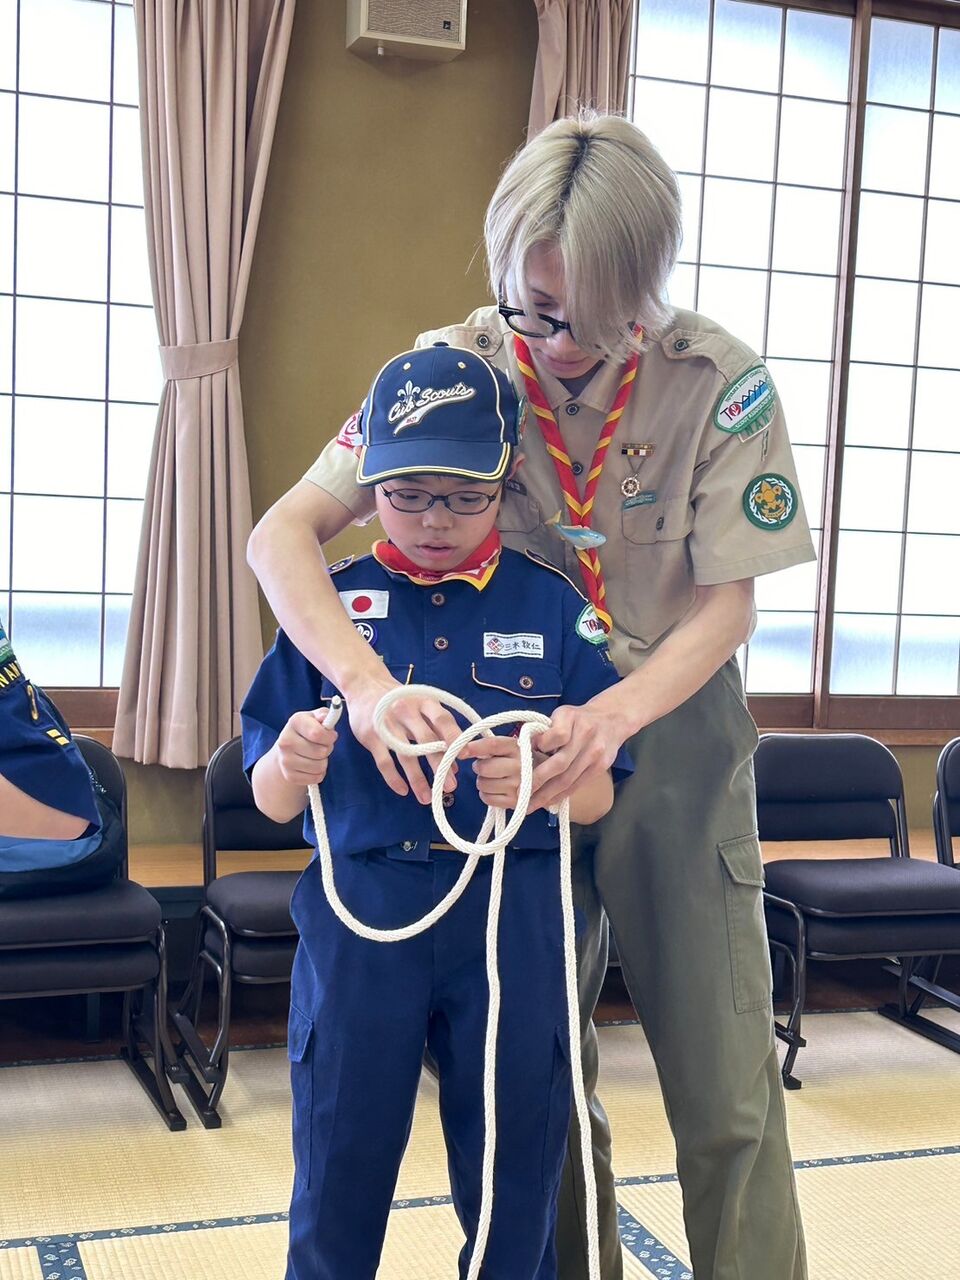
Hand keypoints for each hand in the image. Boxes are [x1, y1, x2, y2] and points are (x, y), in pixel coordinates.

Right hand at [275, 711, 337, 786]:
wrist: (287, 750)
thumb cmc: (308, 730)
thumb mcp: (315, 718)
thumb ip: (324, 715)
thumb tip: (327, 717)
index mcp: (294, 722)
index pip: (318, 734)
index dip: (330, 736)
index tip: (331, 735)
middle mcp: (285, 741)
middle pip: (321, 752)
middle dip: (327, 749)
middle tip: (322, 746)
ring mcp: (285, 760)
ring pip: (320, 766)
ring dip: (324, 762)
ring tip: (317, 755)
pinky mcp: (289, 775)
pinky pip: (316, 778)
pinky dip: (319, 773)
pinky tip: (312, 766)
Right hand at [342, 668, 461, 804]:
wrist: (365, 685)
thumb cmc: (401, 699)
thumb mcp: (421, 705)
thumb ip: (438, 730)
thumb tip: (456, 761)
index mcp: (424, 702)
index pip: (442, 719)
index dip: (453, 736)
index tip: (464, 756)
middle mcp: (407, 711)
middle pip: (426, 740)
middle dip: (439, 765)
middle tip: (450, 787)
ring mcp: (387, 724)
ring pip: (405, 755)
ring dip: (418, 779)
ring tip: (427, 798)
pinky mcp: (371, 736)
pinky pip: (384, 762)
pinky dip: (393, 778)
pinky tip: (403, 791)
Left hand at [459, 735, 525, 810]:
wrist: (549, 780)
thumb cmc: (524, 760)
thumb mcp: (514, 747)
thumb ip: (494, 746)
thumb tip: (464, 750)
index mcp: (518, 748)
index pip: (492, 745)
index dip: (475, 747)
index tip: (462, 751)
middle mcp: (520, 766)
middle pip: (483, 768)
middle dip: (479, 767)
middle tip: (485, 767)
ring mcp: (519, 786)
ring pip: (482, 784)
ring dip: (482, 781)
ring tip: (494, 778)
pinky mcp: (516, 802)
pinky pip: (487, 798)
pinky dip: (486, 794)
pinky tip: (495, 790)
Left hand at [530, 702, 628, 810]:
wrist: (612, 719)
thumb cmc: (578, 718)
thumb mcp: (561, 714)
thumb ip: (544, 730)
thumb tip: (524, 749)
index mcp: (571, 717)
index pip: (556, 735)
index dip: (540, 746)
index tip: (525, 756)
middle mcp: (586, 734)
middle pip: (560, 763)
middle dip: (538, 781)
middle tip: (520, 794)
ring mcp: (596, 753)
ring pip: (568, 778)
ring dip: (547, 795)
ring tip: (530, 805)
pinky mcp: (601, 767)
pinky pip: (577, 785)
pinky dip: (561, 795)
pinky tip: (548, 802)